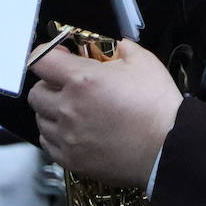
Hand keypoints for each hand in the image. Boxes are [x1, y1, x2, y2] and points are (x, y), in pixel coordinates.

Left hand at [28, 42, 182, 187]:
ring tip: (75, 110)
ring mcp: (67, 137)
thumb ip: (120, 48)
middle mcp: (68, 108)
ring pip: (40, 119)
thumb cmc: (158, 108)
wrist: (169, 149)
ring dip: (52, 111)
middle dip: (50, 84)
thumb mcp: (144, 62)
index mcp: (83, 80)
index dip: (47, 53)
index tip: (59, 56)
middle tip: (70, 86)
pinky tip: (76, 130)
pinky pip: (48, 143)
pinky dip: (57, 135)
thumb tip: (110, 46)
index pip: (40, 60)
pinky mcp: (71, 160)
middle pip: (36, 92)